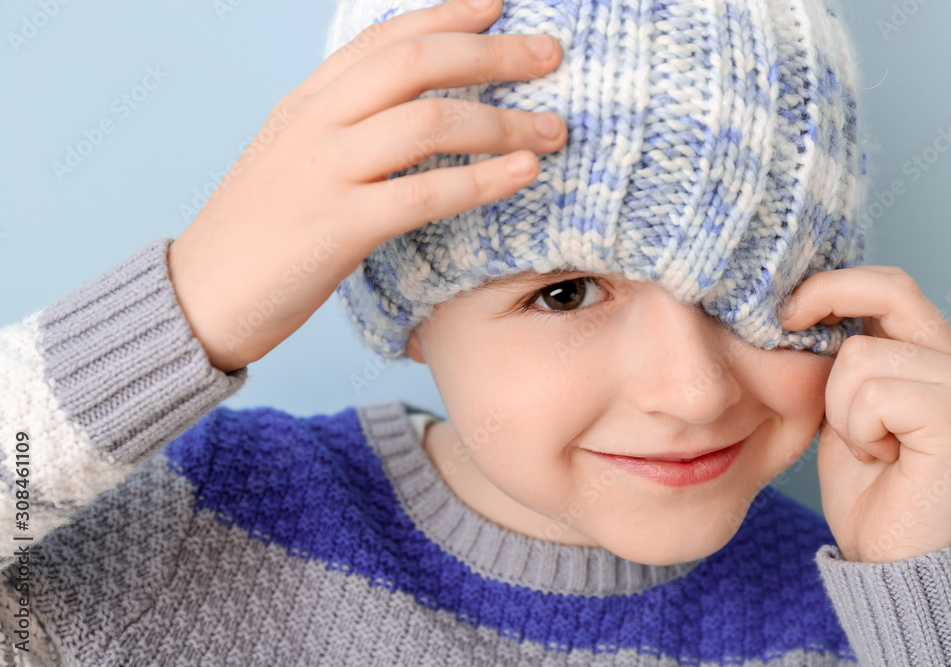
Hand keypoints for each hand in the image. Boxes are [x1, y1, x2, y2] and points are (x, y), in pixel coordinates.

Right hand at [167, 0, 565, 371]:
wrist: (199, 296)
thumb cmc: (257, 233)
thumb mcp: (292, 158)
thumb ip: (343, 128)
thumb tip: (410, 114)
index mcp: (306, 102)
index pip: (385, 38)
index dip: (447, 14)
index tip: (497, 4)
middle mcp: (315, 123)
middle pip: (416, 64)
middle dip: (492, 54)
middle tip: (549, 55)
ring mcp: (324, 172)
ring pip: (428, 122)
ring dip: (504, 122)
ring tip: (555, 128)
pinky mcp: (337, 227)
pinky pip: (425, 194)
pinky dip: (482, 180)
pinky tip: (524, 173)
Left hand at [780, 266, 950, 562]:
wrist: (892, 554)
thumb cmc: (866, 484)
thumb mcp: (840, 407)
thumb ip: (836, 361)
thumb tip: (794, 312)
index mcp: (925, 353)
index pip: (887, 285)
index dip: (831, 284)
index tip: (784, 309)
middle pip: (889, 291)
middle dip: (827, 300)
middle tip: (789, 325)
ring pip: (860, 356)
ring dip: (839, 407)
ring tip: (865, 442)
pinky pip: (874, 395)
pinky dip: (857, 430)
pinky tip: (879, 456)